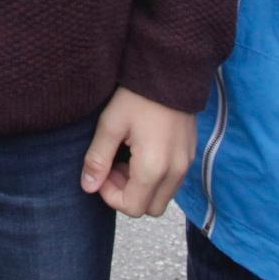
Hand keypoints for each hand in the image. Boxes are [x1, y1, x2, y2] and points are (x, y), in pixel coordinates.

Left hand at [83, 88, 196, 216]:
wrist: (171, 71)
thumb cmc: (137, 96)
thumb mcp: (110, 124)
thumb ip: (98, 159)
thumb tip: (88, 186)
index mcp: (154, 168)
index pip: (132, 207)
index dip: (111, 196)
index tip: (101, 172)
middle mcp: (175, 173)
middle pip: (150, 208)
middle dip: (128, 195)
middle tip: (113, 167)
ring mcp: (186, 165)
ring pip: (162, 196)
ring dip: (141, 187)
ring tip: (125, 157)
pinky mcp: (190, 155)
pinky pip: (172, 181)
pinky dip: (155, 177)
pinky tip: (141, 151)